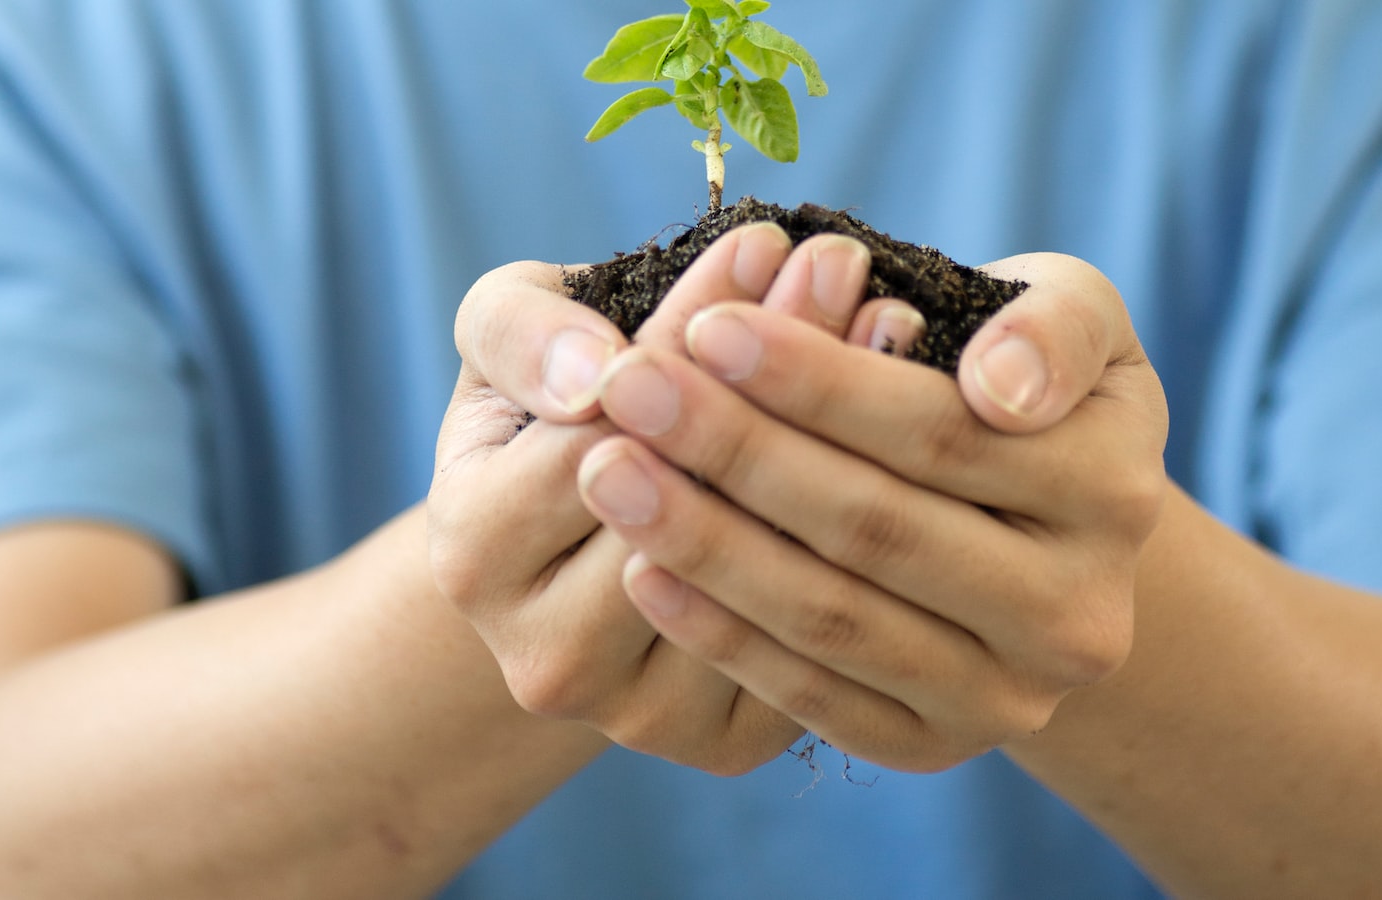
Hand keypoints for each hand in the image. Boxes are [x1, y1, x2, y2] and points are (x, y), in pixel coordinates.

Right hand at [428, 225, 917, 771]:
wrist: (567, 562)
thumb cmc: (543, 422)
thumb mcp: (502, 348)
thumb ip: (526, 333)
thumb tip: (597, 372)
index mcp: (477, 554)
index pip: (602, 433)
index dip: (689, 335)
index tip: (770, 242)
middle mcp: (547, 659)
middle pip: (691, 508)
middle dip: (778, 376)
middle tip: (851, 271)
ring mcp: (639, 717)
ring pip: (767, 575)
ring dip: (841, 443)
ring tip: (896, 329)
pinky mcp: (724, 744)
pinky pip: (814, 638)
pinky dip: (863, 536)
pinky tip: (904, 438)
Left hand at [578, 252, 1168, 772]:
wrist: (1033, 525)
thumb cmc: (1022, 382)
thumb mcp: (1070, 317)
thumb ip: (1051, 326)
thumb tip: (1001, 387)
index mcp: (1113, 489)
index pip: (937, 432)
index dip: (815, 380)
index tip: (706, 325)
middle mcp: (1078, 616)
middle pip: (875, 527)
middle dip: (737, 451)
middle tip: (629, 386)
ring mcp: (1007, 698)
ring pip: (834, 617)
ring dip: (707, 542)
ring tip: (610, 468)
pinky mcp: (933, 748)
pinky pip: (813, 697)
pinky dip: (722, 634)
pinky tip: (642, 568)